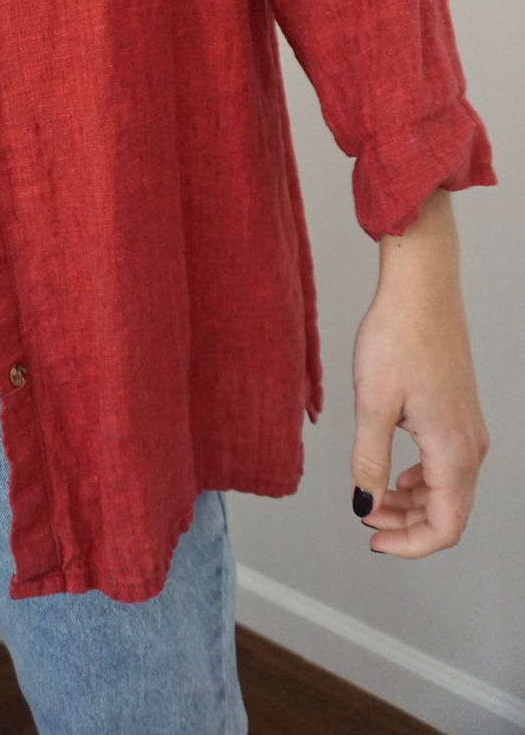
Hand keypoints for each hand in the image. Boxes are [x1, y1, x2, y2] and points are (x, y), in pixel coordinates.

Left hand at [349, 239, 489, 556]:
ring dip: (410, 501)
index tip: (372, 538)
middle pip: (448, 511)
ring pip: (447, 488)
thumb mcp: (372, 404)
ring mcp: (468, 427)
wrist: (421, 287)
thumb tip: (366, 503)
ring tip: (371, 493)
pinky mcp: (458, 411)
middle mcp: (470, 444)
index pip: (445, 526)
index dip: (410, 545)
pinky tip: (392, 469)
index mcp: (453, 450)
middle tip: (363, 515)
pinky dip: (419, 477)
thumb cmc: (398, 335)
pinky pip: (445, 463)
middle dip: (406, 524)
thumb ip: (369, 461)